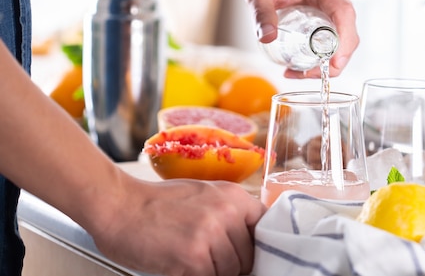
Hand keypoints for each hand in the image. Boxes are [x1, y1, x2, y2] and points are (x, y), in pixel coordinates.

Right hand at [89, 178, 265, 275]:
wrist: (119, 205)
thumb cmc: (158, 203)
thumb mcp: (204, 195)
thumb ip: (229, 214)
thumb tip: (250, 241)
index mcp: (234, 196)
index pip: (265, 228)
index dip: (256, 246)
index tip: (245, 255)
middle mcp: (227, 212)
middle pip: (248, 257)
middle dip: (231, 264)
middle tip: (207, 259)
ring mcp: (211, 234)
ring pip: (230, 271)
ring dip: (213, 272)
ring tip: (190, 260)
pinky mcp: (193, 256)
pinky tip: (180, 265)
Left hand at [242, 0, 358, 78]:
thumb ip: (261, 12)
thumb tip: (267, 37)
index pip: (343, 13)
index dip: (344, 40)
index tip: (334, 62)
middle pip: (348, 34)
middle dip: (334, 61)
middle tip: (304, 74)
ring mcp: (334, 8)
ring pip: (344, 41)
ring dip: (327, 63)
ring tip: (297, 72)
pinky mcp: (329, 17)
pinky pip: (335, 40)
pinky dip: (323, 58)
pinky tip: (301, 66)